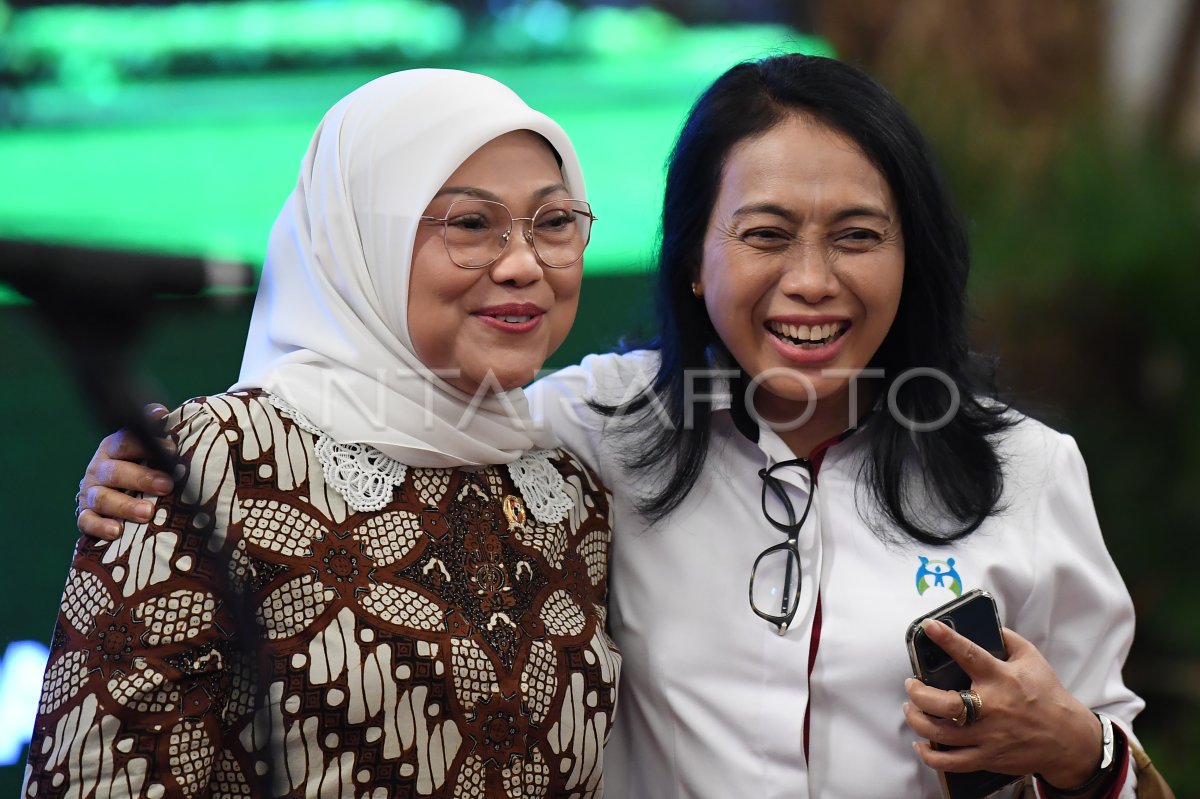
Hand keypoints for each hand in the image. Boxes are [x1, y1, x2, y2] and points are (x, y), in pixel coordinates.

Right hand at [77, 403, 175, 540]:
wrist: (116, 490)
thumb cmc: (141, 464)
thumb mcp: (147, 446)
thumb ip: (154, 431)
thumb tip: (160, 413)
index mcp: (113, 448)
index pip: (126, 442)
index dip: (147, 445)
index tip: (172, 449)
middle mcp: (98, 468)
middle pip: (116, 472)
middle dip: (142, 478)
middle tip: (167, 485)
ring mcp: (89, 492)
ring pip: (102, 498)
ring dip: (125, 506)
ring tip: (147, 513)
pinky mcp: (84, 514)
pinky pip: (86, 521)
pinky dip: (100, 527)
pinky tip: (117, 532)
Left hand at [903, 619, 1102, 789]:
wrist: (1069, 739)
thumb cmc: (1048, 695)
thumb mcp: (1032, 659)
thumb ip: (1007, 639)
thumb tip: (985, 624)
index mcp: (1001, 678)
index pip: (969, 654)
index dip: (947, 639)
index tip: (929, 627)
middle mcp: (991, 707)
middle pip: (944, 703)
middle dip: (918, 693)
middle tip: (911, 685)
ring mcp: (988, 735)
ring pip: (941, 733)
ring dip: (917, 720)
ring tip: (911, 709)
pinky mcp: (988, 757)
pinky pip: (952, 762)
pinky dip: (930, 755)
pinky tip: (921, 745)